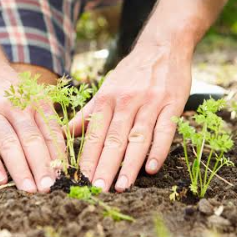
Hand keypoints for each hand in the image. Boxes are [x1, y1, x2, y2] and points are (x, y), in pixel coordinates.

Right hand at [0, 61, 65, 192]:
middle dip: (42, 165)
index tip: (63, 174)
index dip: (58, 153)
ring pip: (10, 143)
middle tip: (49, 187)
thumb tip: (60, 152)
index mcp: (36, 102)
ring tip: (30, 189)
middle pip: (32, 139)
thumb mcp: (34, 97)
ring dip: (21, 168)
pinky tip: (1, 179)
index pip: (51, 130)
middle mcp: (17, 107)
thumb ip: (46, 120)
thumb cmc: (13, 90)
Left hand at [69, 43, 191, 191]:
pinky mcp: (171, 103)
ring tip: (121, 186)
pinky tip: (152, 168)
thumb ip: (88, 112)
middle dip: (105, 166)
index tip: (80, 180)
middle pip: (114, 138)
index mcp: (108, 98)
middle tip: (97, 190)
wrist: (162, 46)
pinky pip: (165, 129)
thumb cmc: (132, 71)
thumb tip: (65, 132)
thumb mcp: (107, 87)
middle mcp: (126, 101)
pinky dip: (158, 149)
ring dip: (129, 163)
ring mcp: (150, 102)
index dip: (88, 158)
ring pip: (137, 136)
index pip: (95, 133)